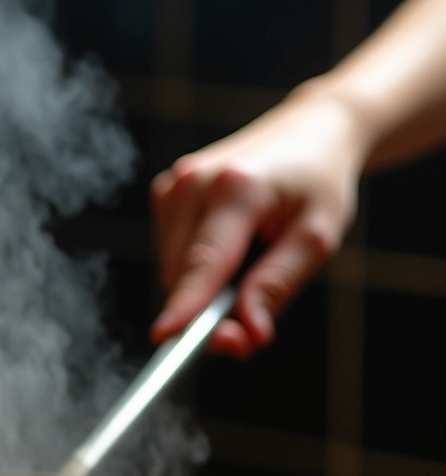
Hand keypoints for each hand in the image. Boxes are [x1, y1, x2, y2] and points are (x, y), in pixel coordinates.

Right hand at [150, 88, 365, 355]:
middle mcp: (194, 182)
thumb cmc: (319, 184)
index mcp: (238, 187)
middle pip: (183, 278)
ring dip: (204, 289)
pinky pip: (171, 257)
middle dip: (208, 314)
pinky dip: (196, 269)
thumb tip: (248, 334)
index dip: (185, 304)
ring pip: (173, 273)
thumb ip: (278, 286)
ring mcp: (174, 186)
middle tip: (251, 328)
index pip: (204, 262)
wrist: (309, 130)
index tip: (164, 336)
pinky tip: (229, 247)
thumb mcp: (318, 238)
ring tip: (250, 261)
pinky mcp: (165, 193)